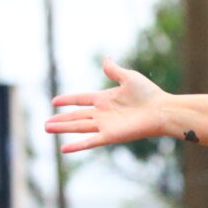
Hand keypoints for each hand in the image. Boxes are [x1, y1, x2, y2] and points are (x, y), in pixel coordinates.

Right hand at [47, 57, 175, 154]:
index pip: (81, 99)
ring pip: (79, 127)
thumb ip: (114, 70)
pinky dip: (77, 145)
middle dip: (61, 120)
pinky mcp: (110, 136)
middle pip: (76, 116)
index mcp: (105, 99)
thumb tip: (106, 57)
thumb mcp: (128, 77)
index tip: (55, 102)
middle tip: (45, 123)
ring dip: (63, 128)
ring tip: (47, 129)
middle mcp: (103, 113)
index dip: (68, 100)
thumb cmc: (149, 94)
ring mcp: (105, 125)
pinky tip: (64, 149)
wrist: (162, 110)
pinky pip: (90, 141)